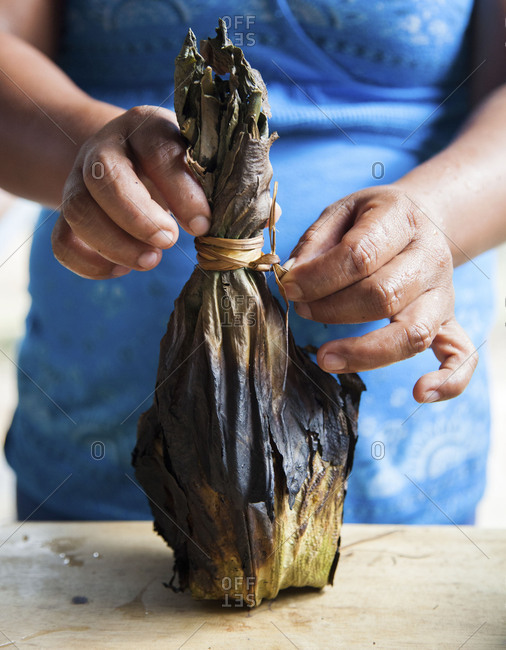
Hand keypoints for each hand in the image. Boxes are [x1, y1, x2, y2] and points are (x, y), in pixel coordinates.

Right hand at [52, 105, 211, 278]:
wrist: (132, 158)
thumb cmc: (178, 165)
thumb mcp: (196, 161)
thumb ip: (207, 183)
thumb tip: (213, 224)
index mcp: (145, 127)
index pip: (157, 150)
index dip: (180, 190)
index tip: (202, 224)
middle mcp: (104, 148)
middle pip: (104, 178)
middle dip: (139, 218)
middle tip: (170, 241)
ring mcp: (78, 180)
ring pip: (78, 210)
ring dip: (114, 244)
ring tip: (151, 260)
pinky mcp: (67, 213)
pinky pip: (62, 241)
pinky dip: (89, 263)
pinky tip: (121, 271)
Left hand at [281, 186, 477, 402]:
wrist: (419, 221)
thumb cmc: (371, 221)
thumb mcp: (341, 212)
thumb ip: (316, 241)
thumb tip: (294, 276)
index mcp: (402, 220)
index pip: (360, 254)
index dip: (318, 278)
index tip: (290, 288)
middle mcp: (430, 257)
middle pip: (383, 296)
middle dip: (332, 311)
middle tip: (303, 311)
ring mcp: (443, 294)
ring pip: (413, 333)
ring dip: (365, 352)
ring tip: (325, 359)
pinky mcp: (449, 321)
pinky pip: (461, 356)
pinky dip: (448, 380)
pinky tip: (420, 393)